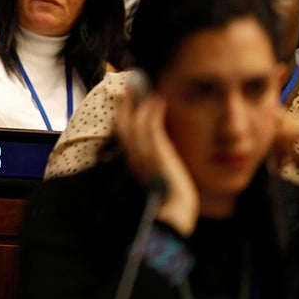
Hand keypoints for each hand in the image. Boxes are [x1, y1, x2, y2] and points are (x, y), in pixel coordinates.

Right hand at [117, 88, 197, 235]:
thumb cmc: (171, 199)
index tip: (127, 102)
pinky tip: (157, 100)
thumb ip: (155, 165)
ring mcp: (144, 154)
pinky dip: (153, 111)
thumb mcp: (158, 179)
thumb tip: (160, 154)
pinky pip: (152, 126)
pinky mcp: (157, 153)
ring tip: (142, 88)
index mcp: (133, 164)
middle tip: (128, 87)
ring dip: (138, 104)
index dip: (123, 116)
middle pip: (124, 125)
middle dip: (125, 105)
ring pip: (135, 123)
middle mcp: (134, 157)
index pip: (123, 135)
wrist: (175, 211)